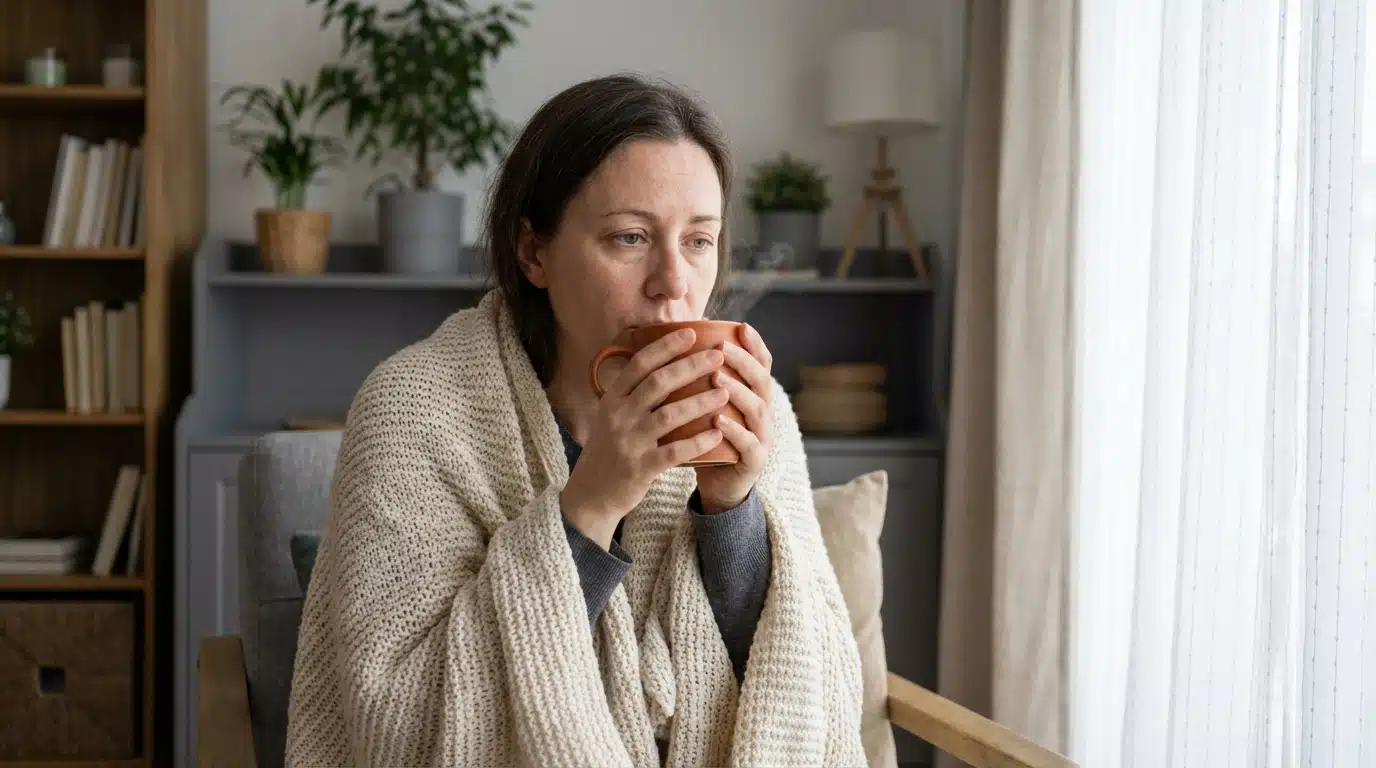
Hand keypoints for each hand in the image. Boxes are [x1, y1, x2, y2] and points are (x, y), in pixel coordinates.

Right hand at [561, 328, 729, 548]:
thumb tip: (663, 364)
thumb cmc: (609, 451)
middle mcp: (618, 417)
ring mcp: (628, 442)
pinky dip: (697, 441)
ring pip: (669, 415)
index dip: (666, 347)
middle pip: (658, 383)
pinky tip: (717, 433)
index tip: (691, 333)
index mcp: (612, 400)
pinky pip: (674, 451)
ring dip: (700, 401)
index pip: (639, 364)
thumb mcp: (611, 417)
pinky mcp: (640, 468)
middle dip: (691, 366)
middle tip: (719, 356)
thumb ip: (632, 394)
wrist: (590, 495)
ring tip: (724, 391)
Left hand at [695, 323, 772, 514]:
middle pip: (761, 381)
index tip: (741, 327)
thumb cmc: (706, 439)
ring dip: (738, 392)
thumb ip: (700, 382)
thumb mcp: (705, 407)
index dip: (754, 345)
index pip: (761, 364)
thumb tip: (671, 345)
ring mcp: (762, 437)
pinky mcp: (754, 461)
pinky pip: (748, 444)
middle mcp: (763, 412)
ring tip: (717, 378)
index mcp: (753, 395)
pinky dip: (734, 431)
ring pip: (757, 409)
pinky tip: (718, 421)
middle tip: (722, 349)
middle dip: (743, 362)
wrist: (717, 484)